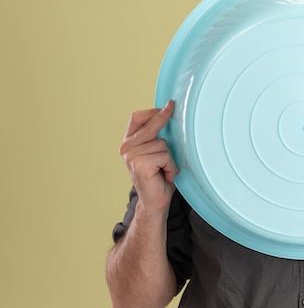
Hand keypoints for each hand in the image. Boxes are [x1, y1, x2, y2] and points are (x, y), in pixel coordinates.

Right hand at [119, 100, 178, 214]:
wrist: (156, 202)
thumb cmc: (159, 176)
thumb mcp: (157, 152)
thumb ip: (157, 136)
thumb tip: (170, 113)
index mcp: (129, 142)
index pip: (137, 118)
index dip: (153, 111)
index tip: (169, 104)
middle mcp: (126, 148)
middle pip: (150, 126)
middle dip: (164, 117)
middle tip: (172, 106)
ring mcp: (131, 156)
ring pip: (162, 143)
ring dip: (170, 157)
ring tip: (165, 169)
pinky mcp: (139, 165)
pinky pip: (165, 155)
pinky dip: (170, 166)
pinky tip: (165, 175)